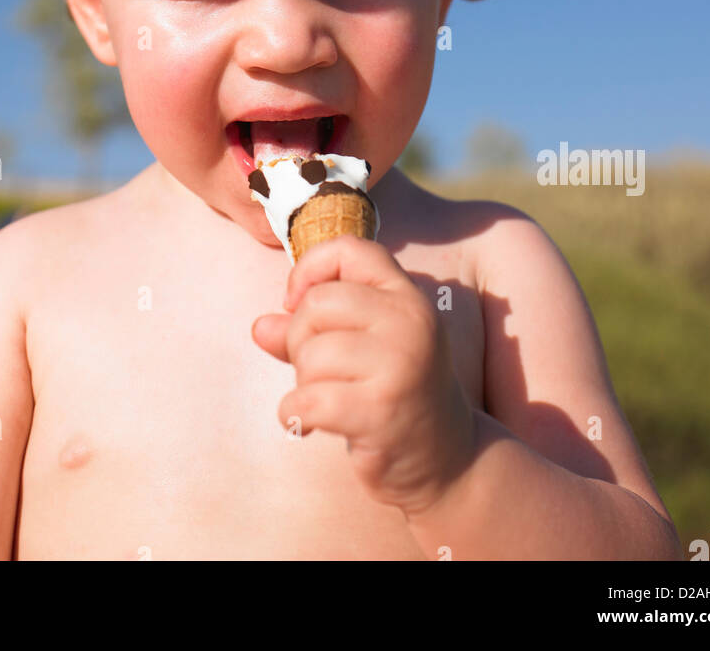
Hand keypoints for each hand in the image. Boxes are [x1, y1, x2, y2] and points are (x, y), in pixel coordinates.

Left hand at [251, 236, 475, 515]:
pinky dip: (294, 415)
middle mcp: (409, 322)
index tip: (297, 302)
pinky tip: (309, 425)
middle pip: (317, 304)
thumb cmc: (396, 394)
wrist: (449, 460)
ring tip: (327, 399)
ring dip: (302, 383)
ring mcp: (400, 365)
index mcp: (407, 296)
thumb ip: (312, 329)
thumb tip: (260, 327)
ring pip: (310, 355)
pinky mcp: (381, 411)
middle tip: (317, 369)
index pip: (349, 249)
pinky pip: (306, 401)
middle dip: (300, 338)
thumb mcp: (364, 348)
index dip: (310, 269)